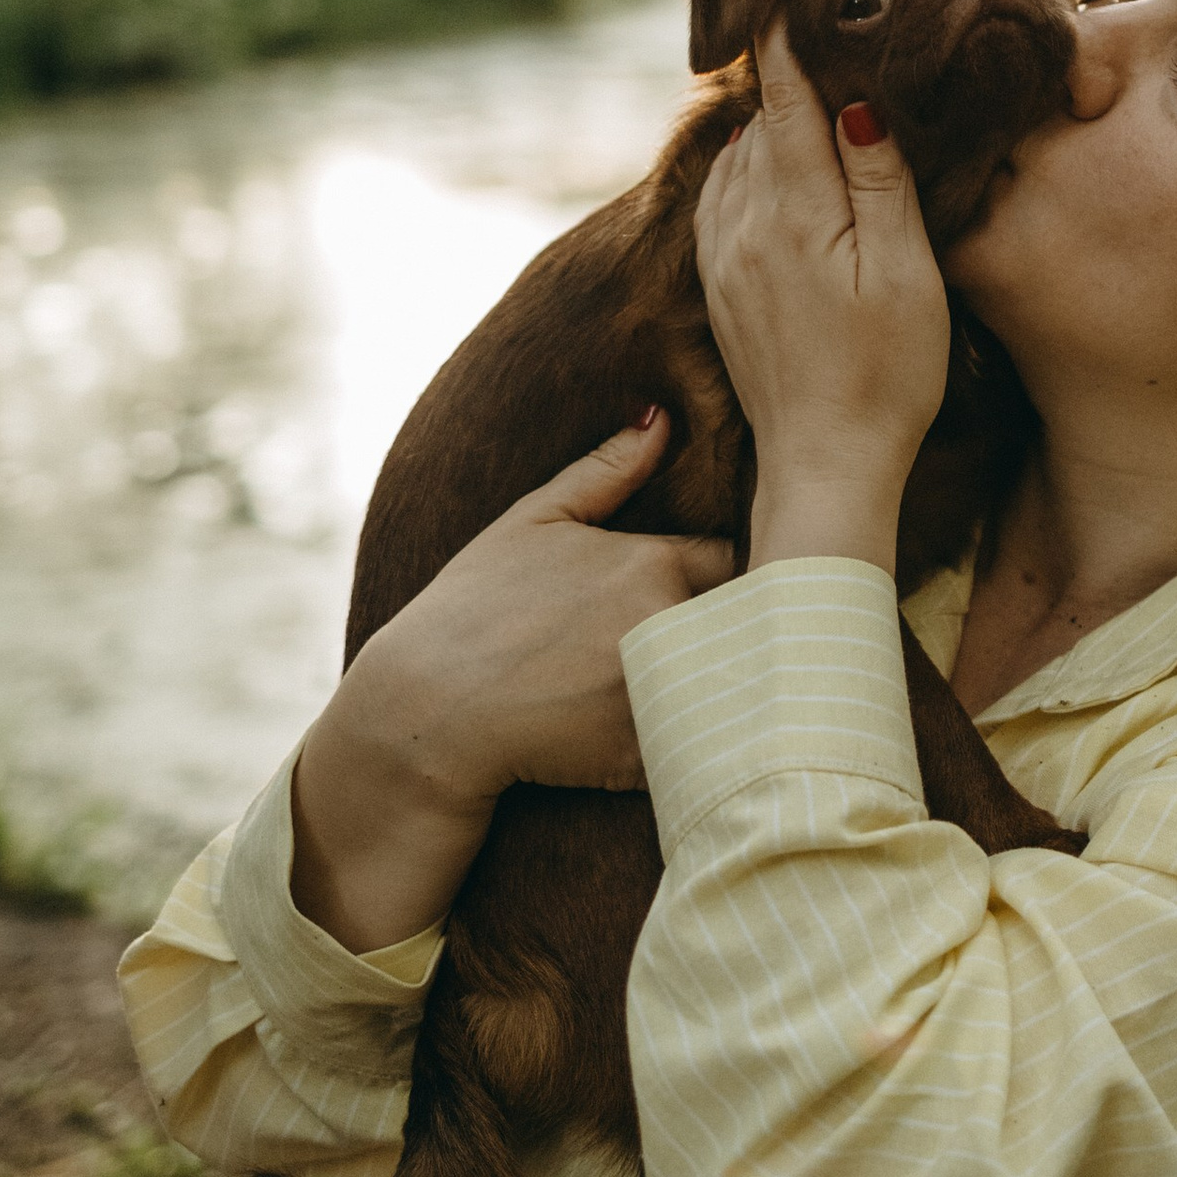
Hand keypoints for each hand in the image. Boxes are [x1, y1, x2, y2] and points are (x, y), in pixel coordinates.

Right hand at [290, 419, 732, 952]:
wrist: (422, 713)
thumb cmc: (469, 610)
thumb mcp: (530, 523)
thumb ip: (605, 471)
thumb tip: (664, 417)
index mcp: (654, 562)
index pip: (741, 558)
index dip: (734, 573)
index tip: (719, 587)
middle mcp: (670, 624)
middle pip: (754, 622)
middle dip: (747, 627)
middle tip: (733, 637)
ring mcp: (663, 695)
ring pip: (741, 685)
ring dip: (737, 684)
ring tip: (729, 689)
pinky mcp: (651, 759)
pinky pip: (709, 747)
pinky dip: (709, 744)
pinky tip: (695, 740)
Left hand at [695, 18, 950, 570]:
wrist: (825, 466)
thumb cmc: (888, 373)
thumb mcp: (905, 271)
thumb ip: (879, 182)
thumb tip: (853, 104)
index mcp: (790, 210)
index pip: (780, 97)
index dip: (780, 35)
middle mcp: (740, 224)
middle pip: (754, 122)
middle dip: (778, 73)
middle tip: (804, 20)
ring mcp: (722, 257)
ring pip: (733, 159)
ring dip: (762, 122)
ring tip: (796, 87)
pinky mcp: (718, 288)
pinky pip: (720, 199)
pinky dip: (744, 165)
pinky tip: (770, 167)